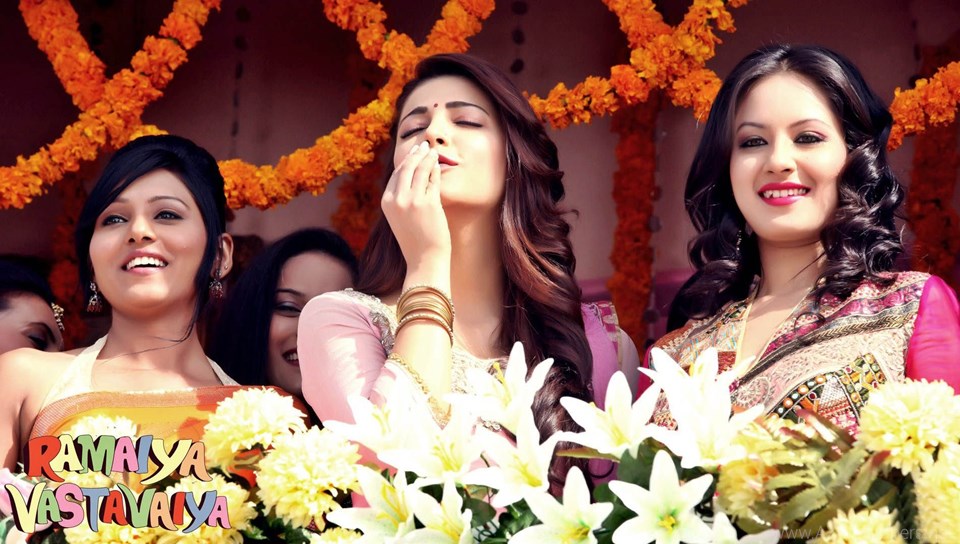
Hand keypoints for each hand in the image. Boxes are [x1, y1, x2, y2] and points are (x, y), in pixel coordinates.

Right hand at [381, 141, 450, 271]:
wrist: (424, 259)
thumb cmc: (416, 240)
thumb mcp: (401, 217)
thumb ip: (402, 199)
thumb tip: (412, 178)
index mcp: (386, 202)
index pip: (396, 174)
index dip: (406, 161)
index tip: (413, 153)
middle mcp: (396, 199)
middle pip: (406, 168)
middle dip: (416, 154)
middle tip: (424, 146)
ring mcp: (411, 200)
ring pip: (420, 170)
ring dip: (427, 157)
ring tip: (433, 151)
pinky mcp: (427, 203)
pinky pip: (432, 180)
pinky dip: (435, 169)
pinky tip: (438, 164)